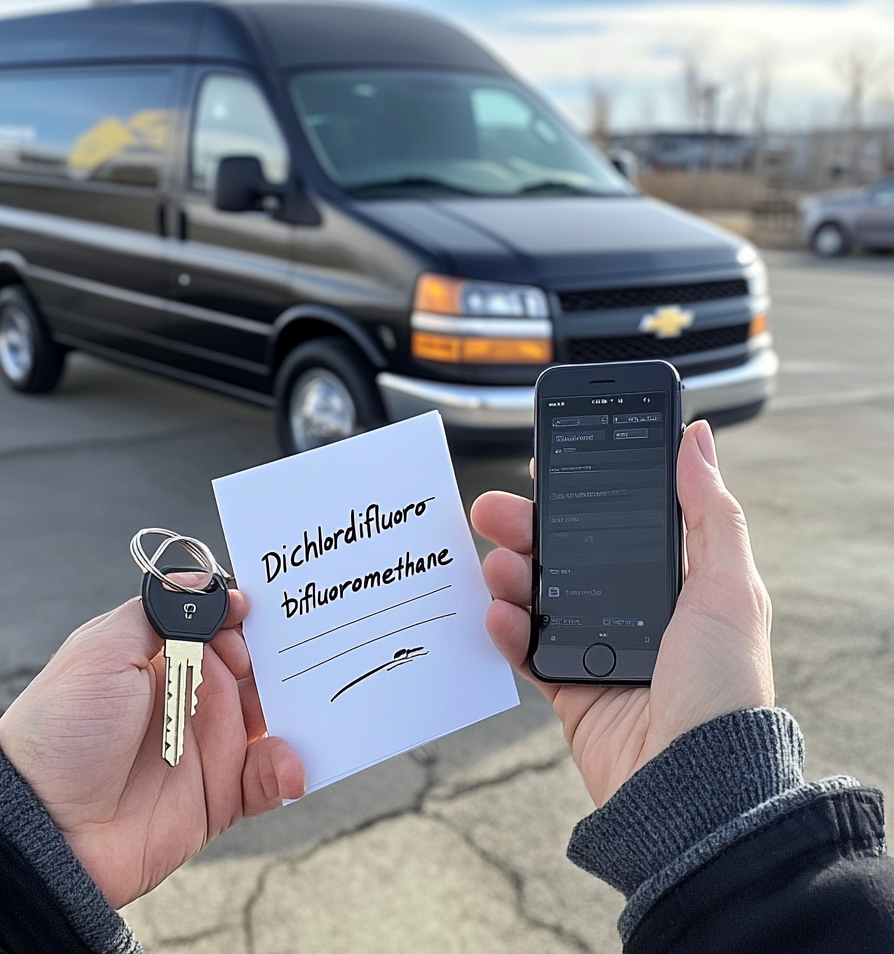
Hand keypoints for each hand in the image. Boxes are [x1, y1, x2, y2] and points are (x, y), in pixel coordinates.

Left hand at [0, 577, 304, 907]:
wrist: (43, 828)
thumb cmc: (64, 729)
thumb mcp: (103, 649)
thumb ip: (159, 610)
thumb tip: (204, 581)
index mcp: (165, 657)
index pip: (222, 625)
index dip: (247, 618)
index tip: (264, 615)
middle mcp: (193, 697)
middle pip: (258, 668)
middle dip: (284, 659)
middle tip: (301, 659)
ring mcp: (210, 746)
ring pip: (273, 717)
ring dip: (296, 711)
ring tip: (306, 711)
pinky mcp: (221, 795)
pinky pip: (269, 779)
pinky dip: (288, 770)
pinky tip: (289, 767)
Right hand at [471, 420, 772, 806]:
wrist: (692, 783)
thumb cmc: (723, 686)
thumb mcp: (730, 588)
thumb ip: (709, 511)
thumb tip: (697, 438)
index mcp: (669, 583)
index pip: (615, 523)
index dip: (579, 492)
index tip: (546, 464)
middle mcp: (629, 610)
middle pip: (563, 553)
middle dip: (524, 527)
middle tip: (491, 509)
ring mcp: (594, 647)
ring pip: (535, 594)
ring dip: (509, 573)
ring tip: (497, 566)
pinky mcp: (566, 685)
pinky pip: (524, 648)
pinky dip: (506, 629)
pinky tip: (500, 614)